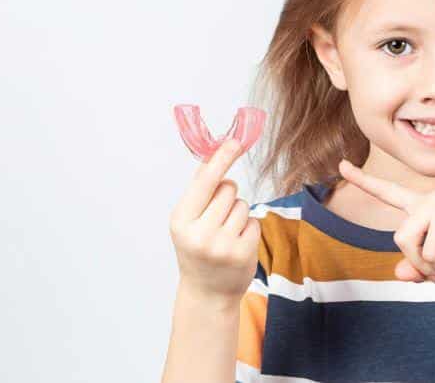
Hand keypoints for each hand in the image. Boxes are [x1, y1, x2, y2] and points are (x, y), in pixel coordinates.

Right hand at [169, 138, 261, 300]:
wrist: (206, 293)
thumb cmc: (196, 248)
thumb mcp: (187, 221)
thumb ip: (199, 190)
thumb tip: (213, 153)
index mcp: (180, 220)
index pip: (205, 181)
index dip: (221, 159)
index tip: (235, 141)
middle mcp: (199, 233)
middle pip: (228, 189)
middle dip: (227, 195)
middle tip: (218, 216)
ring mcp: (222, 245)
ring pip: (242, 204)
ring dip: (238, 213)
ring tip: (226, 233)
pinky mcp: (242, 253)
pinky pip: (254, 221)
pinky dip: (248, 228)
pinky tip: (237, 243)